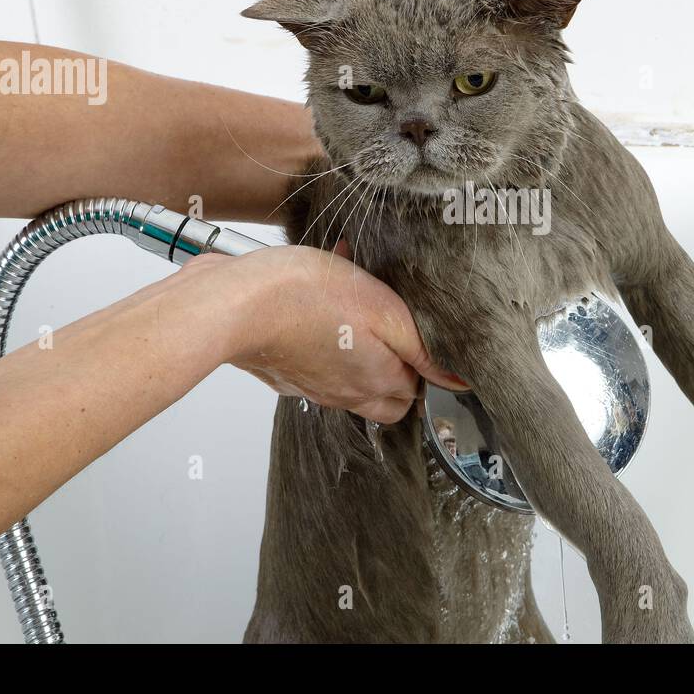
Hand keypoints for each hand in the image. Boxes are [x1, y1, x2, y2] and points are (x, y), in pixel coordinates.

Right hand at [182, 245, 466, 422]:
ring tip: (353, 301)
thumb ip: (424, 349)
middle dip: (397, 367)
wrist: (234, 303)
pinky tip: (318, 302)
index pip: (419, 389)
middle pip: (387, 395)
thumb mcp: (386, 311)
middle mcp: (346, 393)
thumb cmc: (306, 297)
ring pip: (351, 379)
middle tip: (391, 326)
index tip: (418, 331)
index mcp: (377, 381)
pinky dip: (325, 339)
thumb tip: (459, 380)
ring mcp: (313, 386)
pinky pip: (317, 363)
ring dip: (360, 347)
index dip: (424, 360)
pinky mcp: (284, 372)